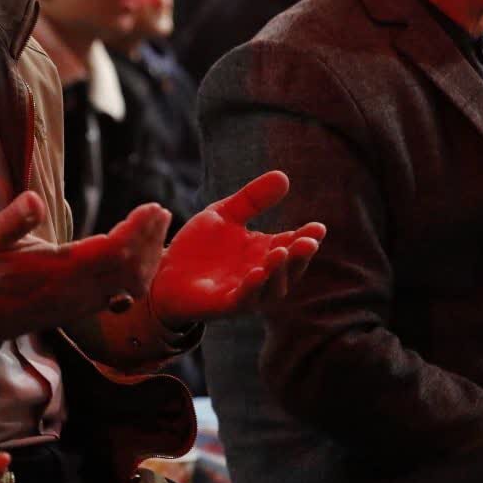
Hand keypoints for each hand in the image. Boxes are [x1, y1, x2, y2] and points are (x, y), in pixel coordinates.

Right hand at [0, 192, 170, 345]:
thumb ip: (13, 219)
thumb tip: (34, 198)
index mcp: (59, 271)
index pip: (112, 252)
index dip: (137, 231)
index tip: (152, 208)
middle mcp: (78, 291)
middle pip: (130, 267)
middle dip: (150, 239)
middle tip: (161, 212)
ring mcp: (84, 303)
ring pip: (131, 284)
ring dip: (150, 256)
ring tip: (158, 229)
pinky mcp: (86, 308)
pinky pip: (125, 293)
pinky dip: (141, 273)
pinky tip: (146, 256)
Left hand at [150, 171, 324, 323]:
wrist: (163, 272)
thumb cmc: (199, 247)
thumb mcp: (224, 215)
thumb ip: (252, 199)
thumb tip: (283, 176)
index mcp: (264, 252)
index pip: (293, 245)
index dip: (307, 238)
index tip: (319, 227)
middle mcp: (262, 275)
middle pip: (289, 269)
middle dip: (300, 256)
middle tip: (309, 241)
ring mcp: (246, 293)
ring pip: (272, 287)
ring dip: (278, 272)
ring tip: (281, 251)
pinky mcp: (225, 305)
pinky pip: (244, 299)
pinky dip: (253, 288)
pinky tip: (256, 272)